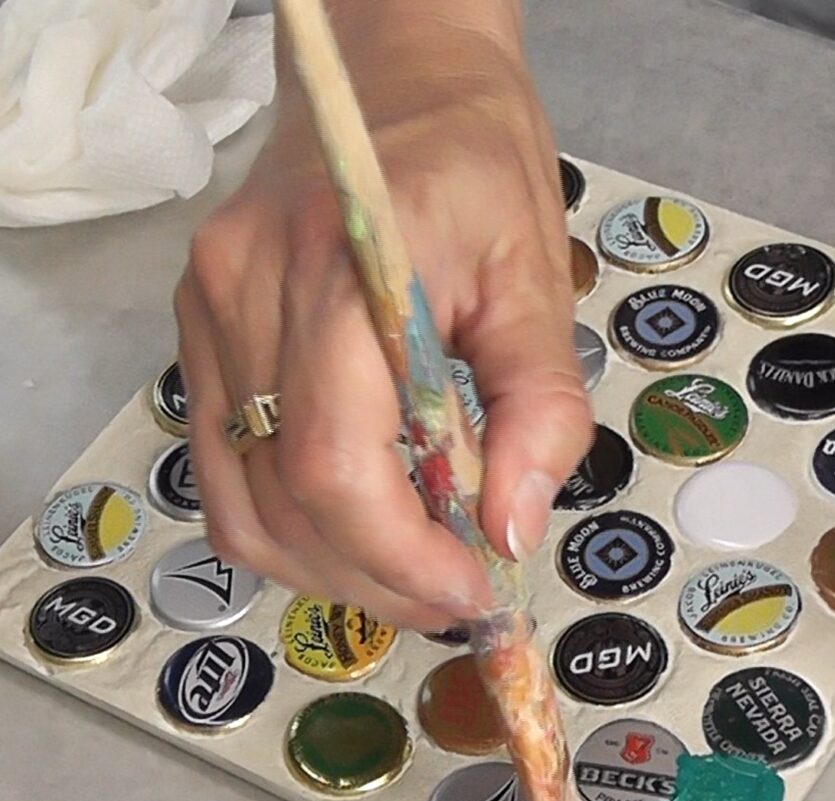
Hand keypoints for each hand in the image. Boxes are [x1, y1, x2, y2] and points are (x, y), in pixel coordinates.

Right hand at [173, 2, 591, 630]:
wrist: (397, 79)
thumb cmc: (479, 166)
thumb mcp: (539, 281)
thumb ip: (540, 411)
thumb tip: (510, 531)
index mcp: (341, 269)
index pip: (333, 462)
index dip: (399, 557)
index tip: (470, 591)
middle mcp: (246, 292)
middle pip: (284, 502)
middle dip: (377, 579)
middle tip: (454, 591)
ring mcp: (207, 311)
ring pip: (242, 505)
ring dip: (332, 567)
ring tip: (412, 564)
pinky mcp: (199, 327)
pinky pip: (226, 468)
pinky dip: (294, 522)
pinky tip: (360, 518)